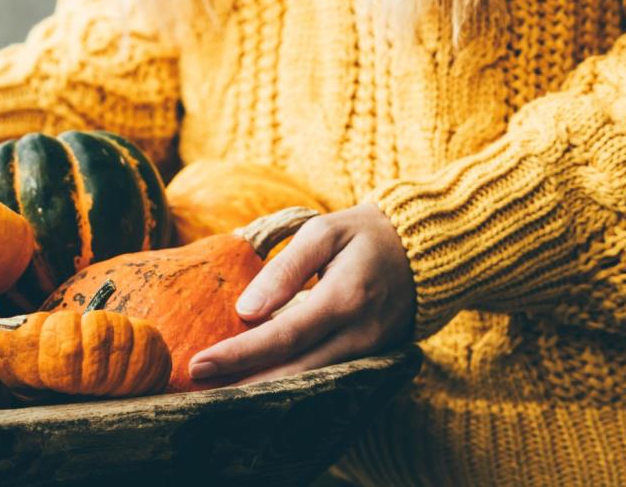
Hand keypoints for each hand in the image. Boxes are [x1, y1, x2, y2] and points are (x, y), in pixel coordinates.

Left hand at [188, 203, 414, 383]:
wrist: (427, 248)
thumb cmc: (365, 233)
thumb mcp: (323, 232)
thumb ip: (284, 269)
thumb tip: (246, 310)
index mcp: (344, 298)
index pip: (281, 337)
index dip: (238, 355)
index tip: (199, 364)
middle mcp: (359, 335)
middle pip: (294, 372)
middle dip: (243, 385)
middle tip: (198, 388)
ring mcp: (370, 351)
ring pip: (311, 381)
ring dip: (264, 390)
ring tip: (219, 392)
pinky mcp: (373, 357)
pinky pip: (327, 377)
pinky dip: (292, 383)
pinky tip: (258, 383)